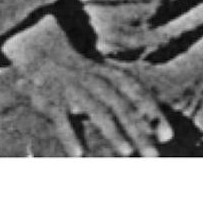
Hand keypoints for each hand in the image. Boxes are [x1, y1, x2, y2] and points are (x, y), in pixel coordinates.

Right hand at [1, 12, 173, 156]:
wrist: (35, 48)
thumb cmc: (78, 71)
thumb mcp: (102, 76)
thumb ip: (125, 96)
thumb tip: (152, 122)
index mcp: (107, 73)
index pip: (135, 91)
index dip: (152, 112)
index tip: (167, 134)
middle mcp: (93, 79)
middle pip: (121, 106)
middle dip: (138, 130)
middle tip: (153, 155)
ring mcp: (72, 89)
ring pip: (97, 111)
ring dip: (113, 132)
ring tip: (127, 153)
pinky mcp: (50, 100)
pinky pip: (61, 120)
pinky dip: (70, 136)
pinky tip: (79, 155)